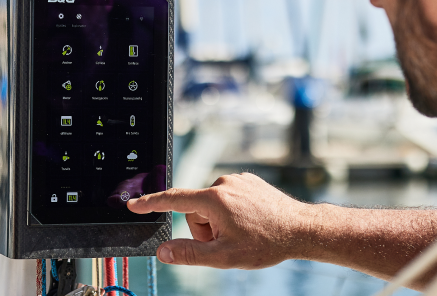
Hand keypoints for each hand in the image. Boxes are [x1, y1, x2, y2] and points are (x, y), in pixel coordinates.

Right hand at [125, 172, 320, 269]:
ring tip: (243, 233)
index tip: (133, 205)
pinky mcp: (249, 181)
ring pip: (212, 205)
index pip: (172, 200)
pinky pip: (228, 197)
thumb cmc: (267, 242)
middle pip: (195, 210)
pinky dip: (232, 212)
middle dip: (204, 229)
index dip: (150, 203)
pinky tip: (250, 222)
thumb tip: (164, 252)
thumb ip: (190, 254)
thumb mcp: (225, 256)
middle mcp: (223, 184)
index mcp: (213, 200)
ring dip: (218, 221)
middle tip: (225, 243)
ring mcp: (238, 180)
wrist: (303, 229)